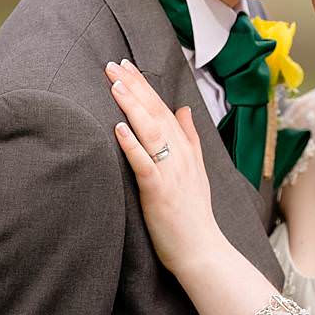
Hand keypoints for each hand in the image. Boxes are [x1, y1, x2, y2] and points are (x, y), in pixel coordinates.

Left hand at [107, 59, 230, 272]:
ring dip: (132, 107)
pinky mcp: (159, 190)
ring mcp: (170, 172)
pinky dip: (132, 145)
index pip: (162, 109)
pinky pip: (144, 163)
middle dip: (134, 87)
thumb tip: (185, 108)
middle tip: (113, 64)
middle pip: (155, 113)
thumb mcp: (197, 170)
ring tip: (116, 86)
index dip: (144, 86)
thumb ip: (190, 138)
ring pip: (150, 131)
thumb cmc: (193, 214)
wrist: (202, 250)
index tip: (126, 66)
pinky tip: (118, 129)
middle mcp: (179, 155)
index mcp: (184, 149)